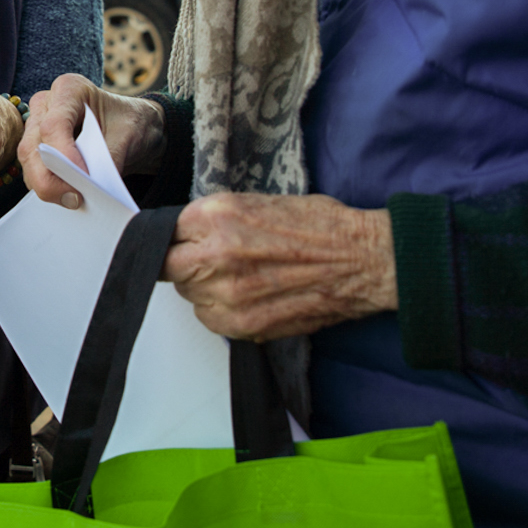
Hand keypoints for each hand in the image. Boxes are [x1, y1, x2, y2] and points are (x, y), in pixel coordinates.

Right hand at [18, 74, 166, 207]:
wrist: (131, 128)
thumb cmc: (129, 123)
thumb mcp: (128, 136)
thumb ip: (110, 159)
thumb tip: (94, 187)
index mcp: (69, 89)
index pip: (53, 125)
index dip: (64, 155)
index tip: (84, 177)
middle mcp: (46, 104)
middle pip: (33, 147)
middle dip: (51, 179)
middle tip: (76, 199)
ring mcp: (36, 125)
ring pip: (28, 162)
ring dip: (48, 185)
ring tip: (75, 199)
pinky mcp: (37, 146)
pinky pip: (33, 170)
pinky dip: (49, 186)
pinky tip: (68, 194)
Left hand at [164, 193, 396, 339]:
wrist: (362, 260)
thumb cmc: (319, 225)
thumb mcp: (257, 202)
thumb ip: (215, 220)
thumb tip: (184, 233)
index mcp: (218, 216)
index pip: (165, 230)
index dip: (175, 236)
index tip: (181, 240)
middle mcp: (216, 255)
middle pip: (167, 266)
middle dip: (180, 262)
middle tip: (202, 259)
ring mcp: (228, 294)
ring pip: (188, 295)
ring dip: (202, 287)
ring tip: (238, 276)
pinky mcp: (243, 325)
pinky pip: (210, 319)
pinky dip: (220, 310)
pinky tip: (248, 296)